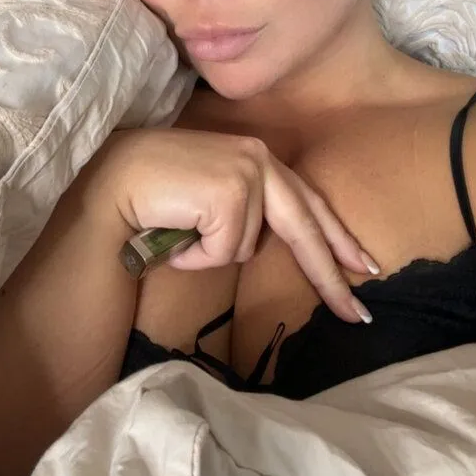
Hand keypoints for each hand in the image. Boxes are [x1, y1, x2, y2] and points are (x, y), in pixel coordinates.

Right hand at [95, 127, 377, 323]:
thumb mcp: (214, 198)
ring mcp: (246, 172)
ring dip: (209, 253)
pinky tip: (172, 233)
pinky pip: (223, 251)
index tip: (362, 268)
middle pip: (306, 227)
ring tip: (177, 232)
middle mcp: (259, 158)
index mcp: (259, 158)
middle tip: (357, 318)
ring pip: (246, 248)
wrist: (112, 178)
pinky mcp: (228, 191)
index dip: (336, 239)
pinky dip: (195, 255)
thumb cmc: (157, 193)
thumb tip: (286, 246)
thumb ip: (250, 211)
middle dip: (329, 277)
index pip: (309, 203)